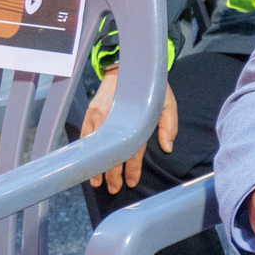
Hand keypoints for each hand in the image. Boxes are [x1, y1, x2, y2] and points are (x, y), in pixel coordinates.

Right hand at [82, 65, 178, 194]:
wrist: (127, 65)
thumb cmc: (150, 87)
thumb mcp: (167, 102)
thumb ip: (168, 125)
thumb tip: (167, 148)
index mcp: (135, 118)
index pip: (132, 150)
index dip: (131, 169)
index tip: (130, 182)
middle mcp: (114, 119)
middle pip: (111, 153)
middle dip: (112, 174)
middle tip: (113, 189)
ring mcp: (99, 115)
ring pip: (96, 147)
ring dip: (96, 166)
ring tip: (97, 183)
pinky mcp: (90, 112)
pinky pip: (86, 137)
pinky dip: (86, 152)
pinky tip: (87, 163)